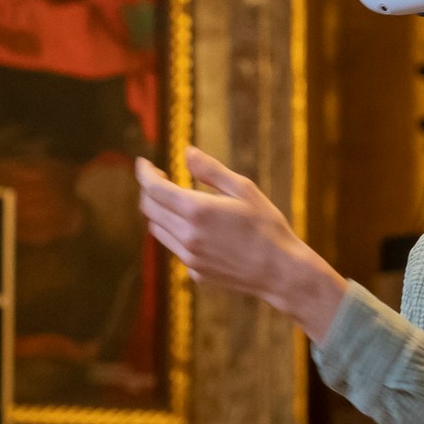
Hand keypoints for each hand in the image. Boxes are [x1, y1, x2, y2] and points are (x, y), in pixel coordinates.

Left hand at [136, 148, 345, 339]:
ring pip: (158, 230)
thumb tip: (186, 152)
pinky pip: (176, 248)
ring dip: (160, 212)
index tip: (143, 163)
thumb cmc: (267, 226)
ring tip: (177, 199)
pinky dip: (177, 233)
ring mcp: (189, 258)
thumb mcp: (244, 189)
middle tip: (161, 177)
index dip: (144, 173)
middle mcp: (187, 236)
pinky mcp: (195, 272)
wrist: (279, 272)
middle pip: (149, 209)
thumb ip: (211, 170)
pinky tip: (199, 228)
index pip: (153, 189)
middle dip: (149, 190)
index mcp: (197, 211)